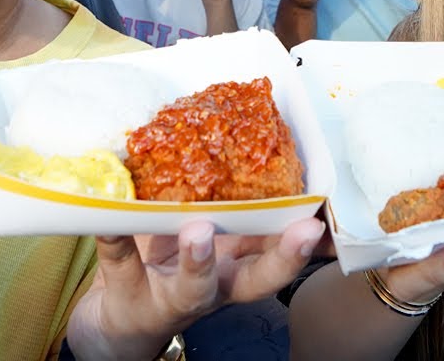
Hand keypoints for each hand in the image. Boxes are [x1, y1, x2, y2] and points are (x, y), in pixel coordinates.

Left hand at [68, 218, 325, 359]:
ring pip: (194, 287)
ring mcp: (173, 294)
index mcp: (238, 263)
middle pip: (258, 280)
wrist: (118, 316)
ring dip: (200, 261)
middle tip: (304, 230)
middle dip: (284, 257)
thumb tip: (243, 128)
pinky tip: (109, 217)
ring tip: (200, 232)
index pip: (283, 251)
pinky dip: (115, 237)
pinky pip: (122, 262)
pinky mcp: (129, 293)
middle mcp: (216, 285)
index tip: (334, 220)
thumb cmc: (170, 260)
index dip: (310, 240)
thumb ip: (223, 193)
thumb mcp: (205, 229)